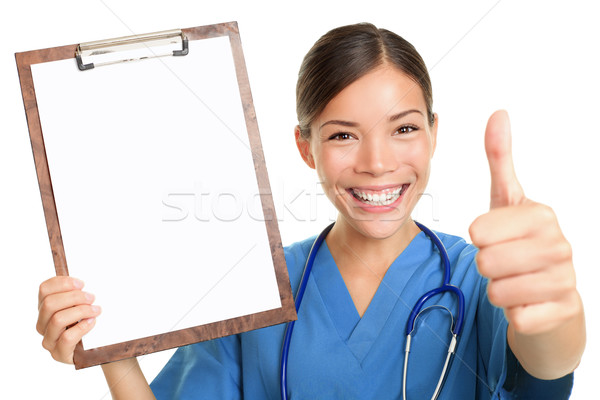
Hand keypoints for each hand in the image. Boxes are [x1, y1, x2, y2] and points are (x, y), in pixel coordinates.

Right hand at [37, 276, 100, 362]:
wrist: (97, 347)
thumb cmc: (89, 321)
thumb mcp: (82, 304)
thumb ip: (78, 293)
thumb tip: (83, 283)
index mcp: (46, 308)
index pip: (44, 289)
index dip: (62, 283)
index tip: (82, 284)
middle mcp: (43, 324)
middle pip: (49, 304)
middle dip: (74, 297)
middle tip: (92, 297)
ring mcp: (49, 340)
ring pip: (57, 320)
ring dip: (80, 311)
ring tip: (96, 310)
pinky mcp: (59, 353)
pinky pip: (67, 338)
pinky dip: (82, 327)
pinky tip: (92, 322)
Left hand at [469, 110, 580, 335]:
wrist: (550, 292)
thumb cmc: (521, 242)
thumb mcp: (507, 200)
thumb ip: (500, 159)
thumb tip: (499, 113)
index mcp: (542, 215)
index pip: (479, 230)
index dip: (479, 238)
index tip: (495, 237)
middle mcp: (559, 245)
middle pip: (486, 261)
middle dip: (486, 265)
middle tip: (502, 262)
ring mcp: (564, 280)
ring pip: (497, 291)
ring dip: (497, 289)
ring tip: (514, 280)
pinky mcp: (562, 311)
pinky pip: (516, 317)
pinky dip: (513, 313)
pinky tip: (527, 301)